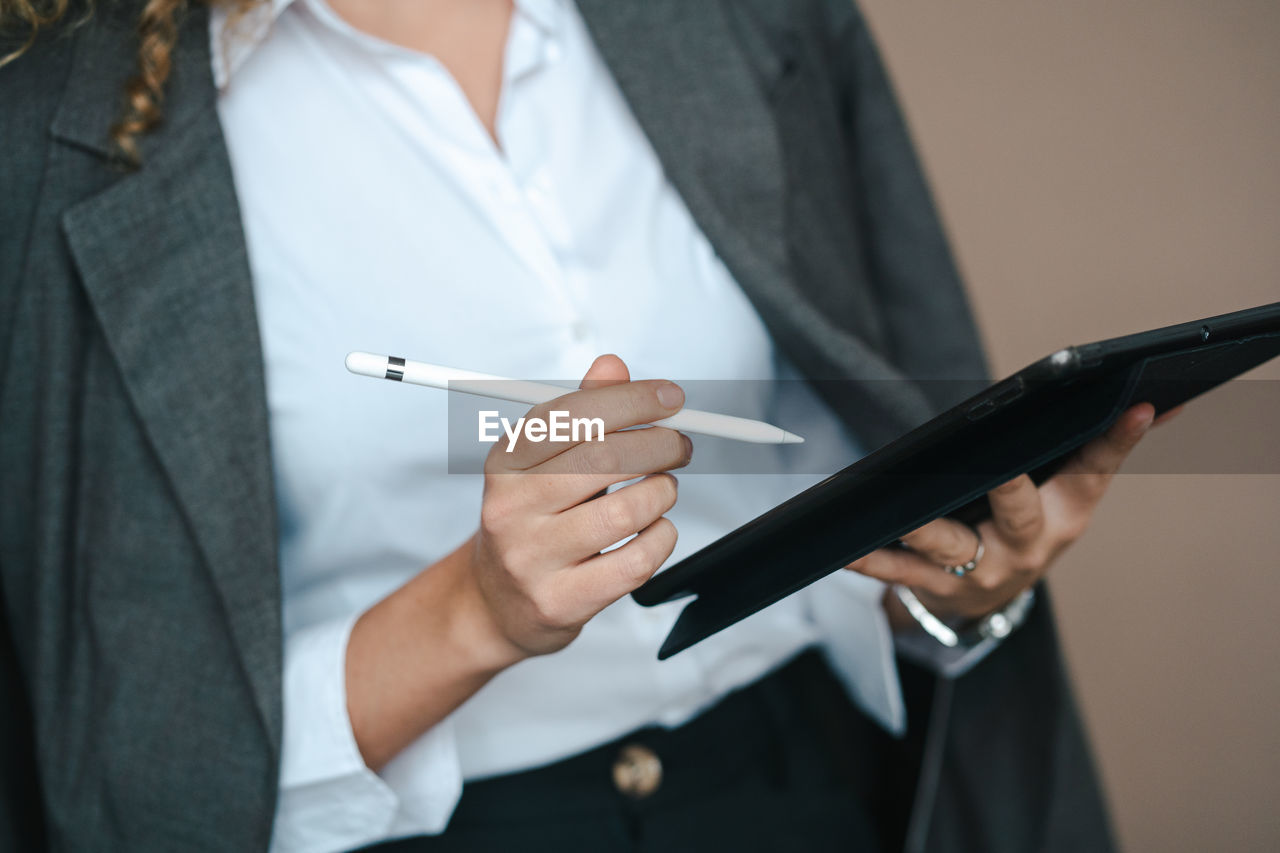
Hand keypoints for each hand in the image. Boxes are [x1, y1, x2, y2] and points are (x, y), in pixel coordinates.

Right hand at [464, 354, 689, 659]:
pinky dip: (662, 538)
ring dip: (662, 493)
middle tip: (679, 446)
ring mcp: (532, 558)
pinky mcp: (560, 600)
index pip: (574, 414)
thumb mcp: (544, 463)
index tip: (670, 397)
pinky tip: (656, 530)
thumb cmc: (533, 522)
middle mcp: (512, 507)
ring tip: (662, 489)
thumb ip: (581, 413)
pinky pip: (634, 562)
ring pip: (625, 513)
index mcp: (507, 462)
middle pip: (604, 459)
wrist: (498, 602)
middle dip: (659, 445)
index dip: (632, 399)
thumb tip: (612, 366)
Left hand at [847, 402, 1179, 625]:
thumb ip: (1096, 449)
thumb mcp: (1066, 496)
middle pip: (1019, 513)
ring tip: (902, 515)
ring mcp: (980, 571)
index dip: (1116, 441)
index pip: (1094, 472)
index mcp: (1065, 516)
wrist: (990, 599)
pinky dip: (872, 559)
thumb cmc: (1027, 527)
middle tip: (1001, 468)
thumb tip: (1157, 402)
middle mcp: (1026, 547)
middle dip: (1009, 491)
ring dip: (924, 531)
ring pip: (950, 547)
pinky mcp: (935, 587)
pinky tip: (846, 548)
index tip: (1135, 408)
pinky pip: (899, 572)